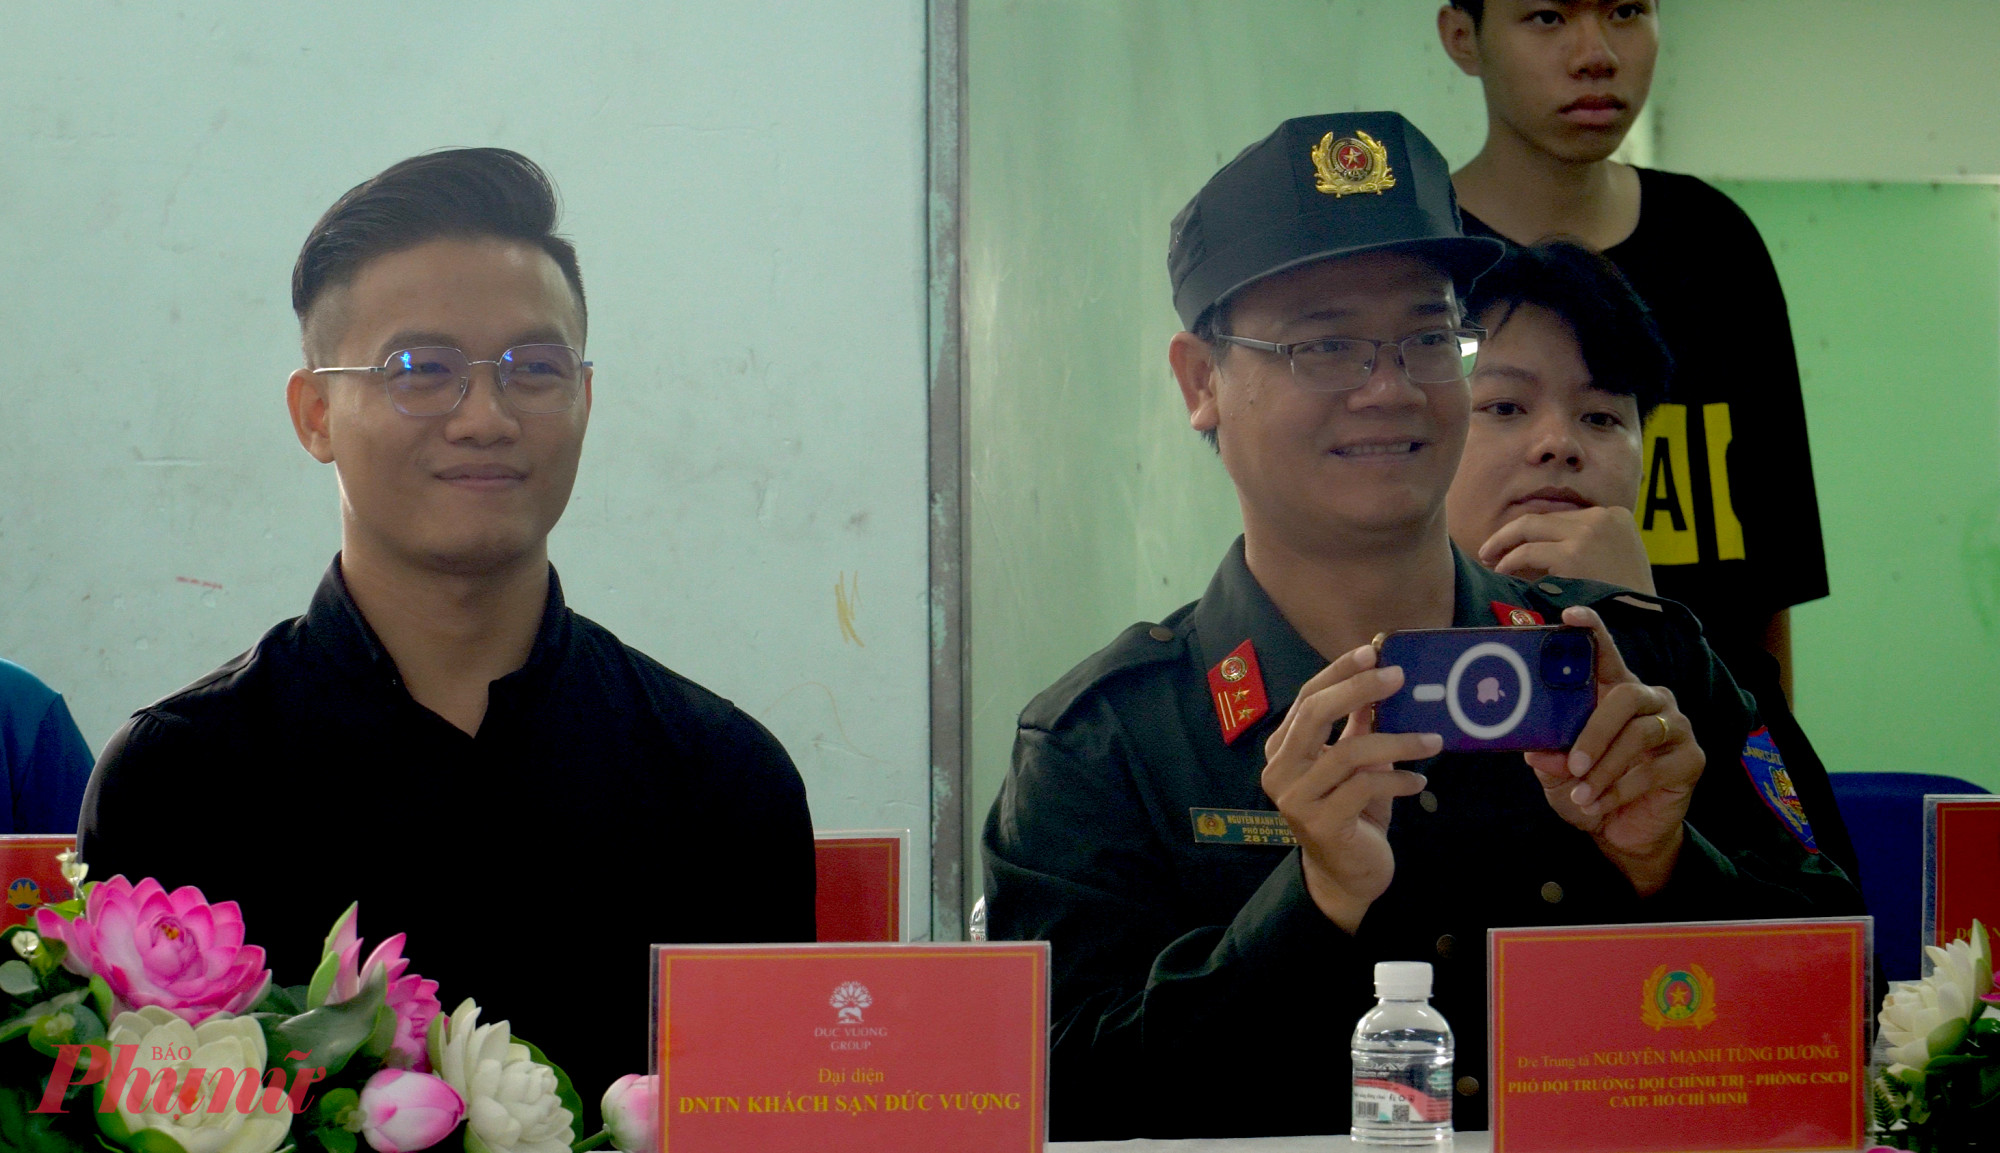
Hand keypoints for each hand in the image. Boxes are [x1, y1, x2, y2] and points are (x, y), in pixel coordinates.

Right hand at [1262, 644, 1440, 932]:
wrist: (1348, 877)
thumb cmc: (1354, 814)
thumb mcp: (1358, 764)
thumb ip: (1360, 727)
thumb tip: (1379, 683)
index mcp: (1283, 749)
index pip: (1307, 699)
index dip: (1338, 673)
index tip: (1372, 652)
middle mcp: (1280, 770)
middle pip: (1315, 715)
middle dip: (1359, 690)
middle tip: (1399, 677)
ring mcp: (1296, 799)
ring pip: (1348, 753)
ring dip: (1397, 741)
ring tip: (1431, 739)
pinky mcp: (1322, 824)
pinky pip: (1365, 788)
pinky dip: (1398, 780)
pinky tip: (1420, 780)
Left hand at [1478, 508, 1655, 594]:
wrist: (1648, 624)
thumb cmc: (1627, 600)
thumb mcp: (1614, 560)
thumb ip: (1586, 546)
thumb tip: (1536, 546)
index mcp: (1616, 515)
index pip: (1562, 517)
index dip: (1533, 529)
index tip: (1514, 541)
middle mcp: (1602, 518)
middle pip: (1542, 518)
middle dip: (1511, 533)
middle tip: (1489, 550)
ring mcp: (1587, 534)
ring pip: (1529, 529)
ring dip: (1503, 545)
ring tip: (1489, 560)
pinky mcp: (1572, 554)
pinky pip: (1527, 552)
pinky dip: (1509, 561)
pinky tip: (1502, 572)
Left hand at [1524, 607, 1702, 895]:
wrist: (1622, 832)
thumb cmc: (1587, 788)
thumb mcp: (1559, 773)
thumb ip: (1550, 757)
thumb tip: (1536, 752)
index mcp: (1614, 692)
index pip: (1605, 654)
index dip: (1592, 631)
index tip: (1570, 616)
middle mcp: (1649, 700)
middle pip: (1625, 696)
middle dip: (1594, 732)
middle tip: (1573, 764)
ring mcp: (1675, 726)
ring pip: (1638, 736)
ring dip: (1604, 771)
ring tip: (1581, 795)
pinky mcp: (1692, 758)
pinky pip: (1652, 770)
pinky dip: (1619, 791)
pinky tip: (1599, 806)